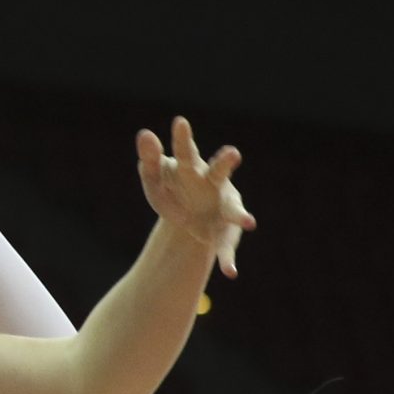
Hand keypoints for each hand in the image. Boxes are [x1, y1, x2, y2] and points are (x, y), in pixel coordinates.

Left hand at [136, 117, 255, 278]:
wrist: (190, 216)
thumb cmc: (173, 188)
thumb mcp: (156, 177)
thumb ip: (150, 159)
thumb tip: (144, 134)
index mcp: (193, 168)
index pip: (185, 152)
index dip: (182, 139)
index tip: (178, 121)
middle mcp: (214, 184)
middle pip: (219, 172)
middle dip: (225, 163)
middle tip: (232, 153)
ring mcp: (222, 208)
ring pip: (232, 210)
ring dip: (239, 215)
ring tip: (248, 223)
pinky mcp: (223, 234)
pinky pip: (226, 248)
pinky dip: (228, 259)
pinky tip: (230, 272)